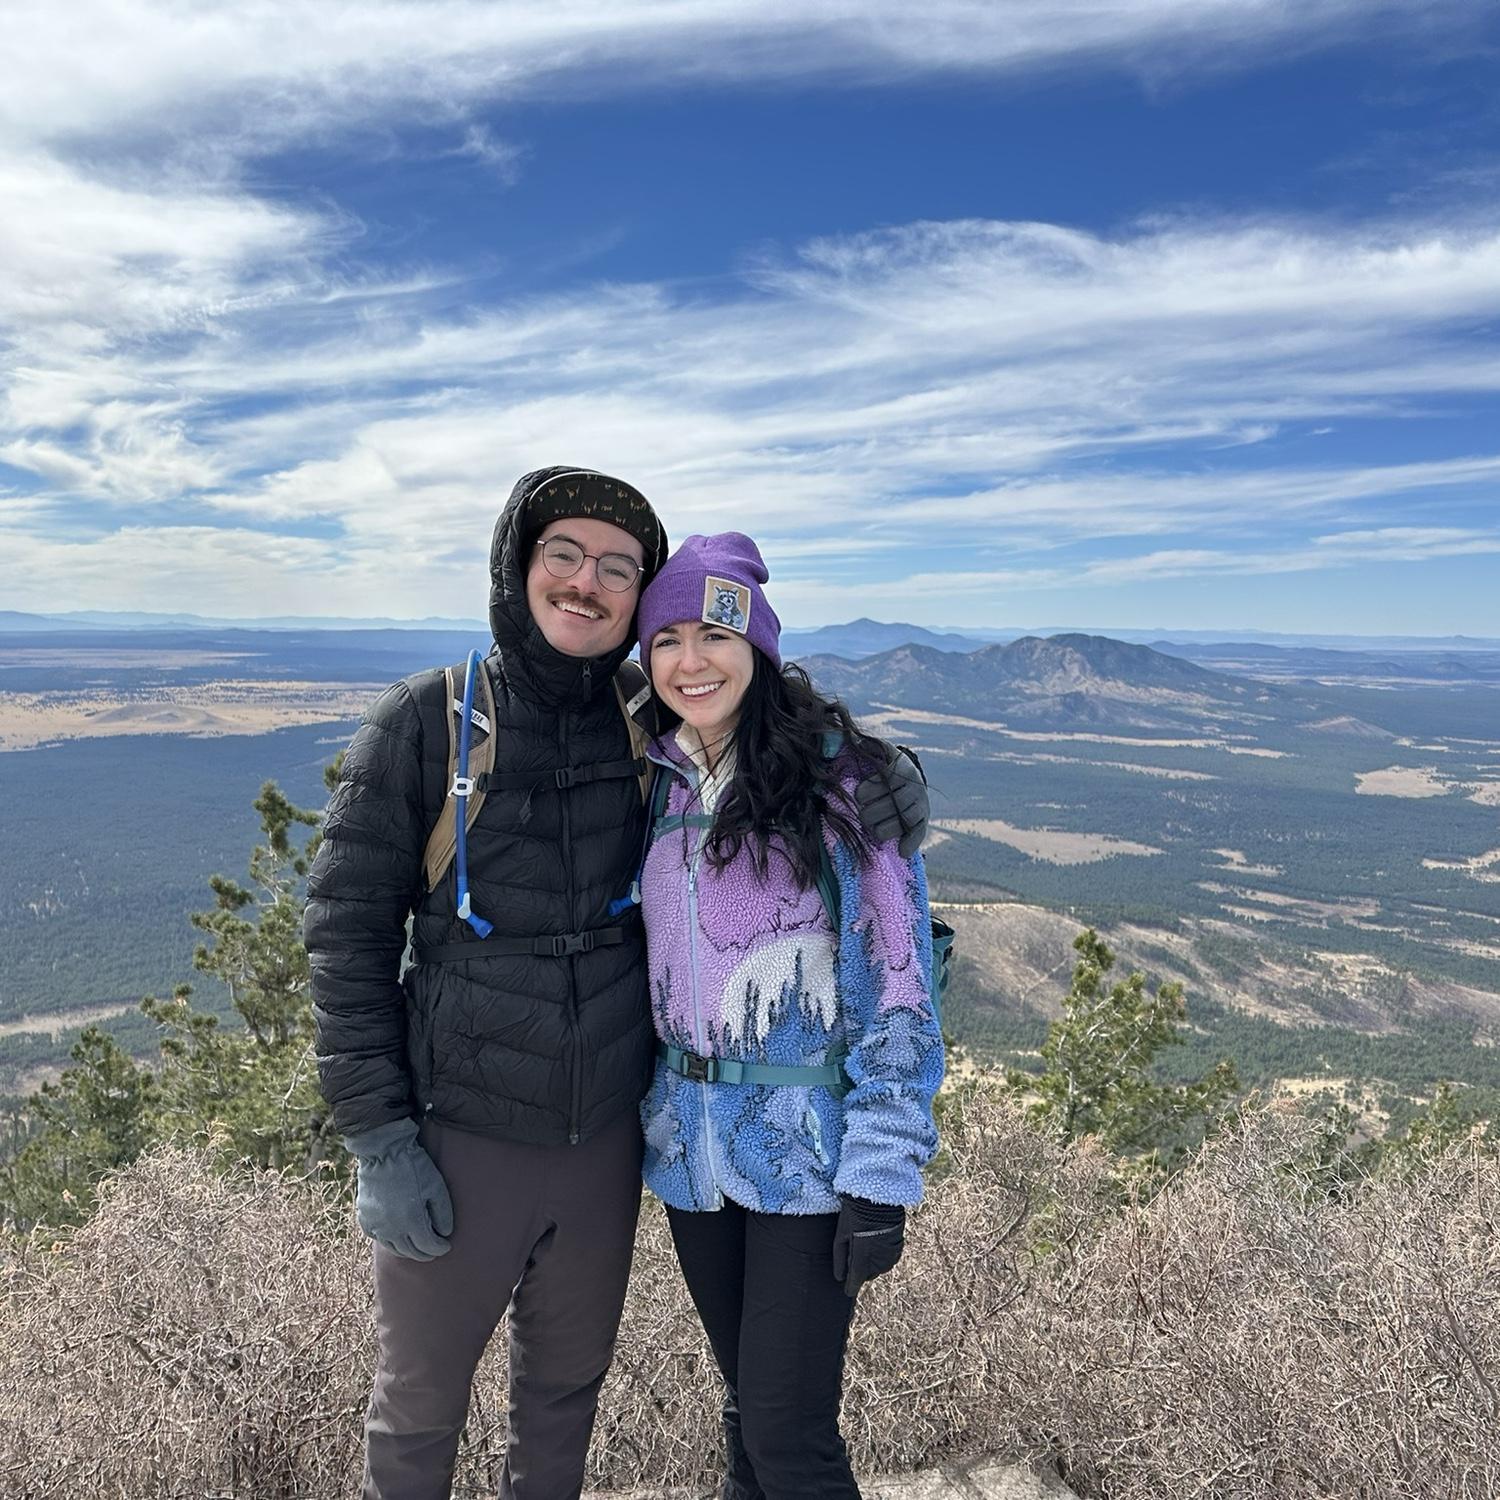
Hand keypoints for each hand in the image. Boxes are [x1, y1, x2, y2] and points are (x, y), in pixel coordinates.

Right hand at [344, 1118, 453, 1260]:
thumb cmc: (414, 1166)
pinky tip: (397, 1237)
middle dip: (425, 1253)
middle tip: (433, 1250)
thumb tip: (444, 1234)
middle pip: (411, 1252)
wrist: (384, 1152)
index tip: (446, 1246)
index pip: (428, 1246)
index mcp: (412, 1220)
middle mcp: (392, 1228)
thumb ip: (442, 1213)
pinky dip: (390, 1241)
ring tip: (417, 1247)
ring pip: (394, 1249)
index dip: (439, 1248)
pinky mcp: (365, 1219)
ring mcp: (376, 1225)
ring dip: (408, 1250)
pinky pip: (379, 1238)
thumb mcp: (436, 1186)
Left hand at [831, 1196, 905, 1296]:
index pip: (854, 1284)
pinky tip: (875, 1240)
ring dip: (871, 1262)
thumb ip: (839, 1259)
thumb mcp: (841, 1235)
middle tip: (854, 1249)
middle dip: (860, 1268)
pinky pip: (887, 1260)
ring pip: (877, 1269)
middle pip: (866, 1276)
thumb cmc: (855, 1215)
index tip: (846, 1285)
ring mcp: (890, 1258)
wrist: (879, 1198)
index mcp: (862, 1262)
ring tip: (865, 1242)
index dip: (849, 1286)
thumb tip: (839, 1278)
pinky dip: (881, 1255)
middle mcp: (878, 1264)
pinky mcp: (898, 1249)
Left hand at [854, 744, 929, 859]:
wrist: (908, 779)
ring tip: (871, 827)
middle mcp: (915, 786)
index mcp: (903, 767)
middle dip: (870, 813)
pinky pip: (918, 833)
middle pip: (891, 805)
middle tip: (862, 814)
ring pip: (900, 822)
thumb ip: (865, 746)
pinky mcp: (923, 820)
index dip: (867, 791)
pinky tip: (901, 850)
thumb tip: (856, 740)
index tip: (858, 795)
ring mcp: (921, 804)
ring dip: (881, 829)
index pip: (885, 782)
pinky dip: (910, 843)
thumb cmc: (884, 766)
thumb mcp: (878, 752)